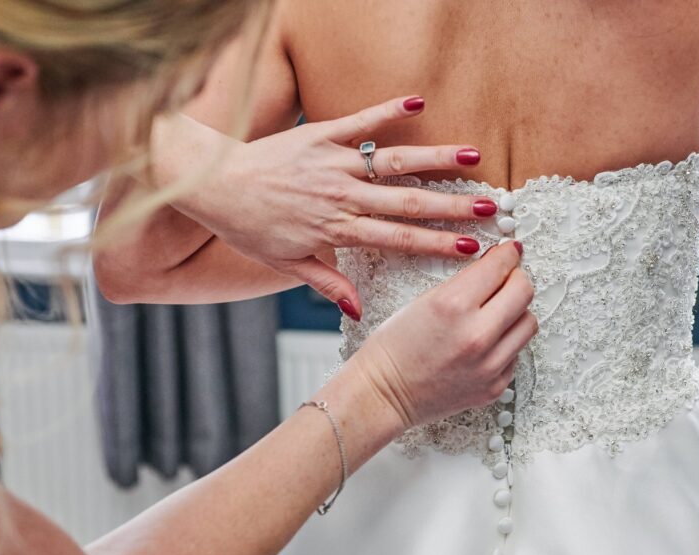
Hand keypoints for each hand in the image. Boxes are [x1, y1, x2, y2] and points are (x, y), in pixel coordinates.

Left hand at [183, 96, 497, 317]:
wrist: (209, 183)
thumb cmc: (247, 227)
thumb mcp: (285, 264)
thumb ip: (327, 283)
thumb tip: (358, 309)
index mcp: (337, 230)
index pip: (398, 239)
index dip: (437, 243)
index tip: (471, 247)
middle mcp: (342, 196)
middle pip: (407, 201)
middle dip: (451, 205)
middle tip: (489, 207)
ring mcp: (333, 163)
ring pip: (393, 161)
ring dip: (435, 158)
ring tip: (472, 155)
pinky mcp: (320, 134)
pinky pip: (359, 120)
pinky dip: (387, 110)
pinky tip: (418, 101)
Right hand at [344, 241, 535, 433]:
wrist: (384, 395)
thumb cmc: (394, 349)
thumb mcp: (424, 300)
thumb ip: (466, 282)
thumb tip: (498, 267)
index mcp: (453, 305)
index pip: (501, 266)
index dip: (507, 254)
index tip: (509, 253)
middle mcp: (476, 335)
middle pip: (524, 291)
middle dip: (515, 279)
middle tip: (505, 280)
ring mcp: (489, 364)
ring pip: (529, 322)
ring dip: (515, 313)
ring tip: (496, 314)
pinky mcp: (495, 386)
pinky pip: (517, 353)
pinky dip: (506, 343)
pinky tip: (485, 343)